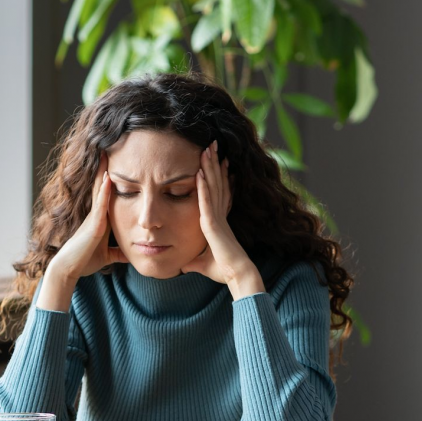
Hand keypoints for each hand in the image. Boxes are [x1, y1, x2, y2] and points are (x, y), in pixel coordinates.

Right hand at [40, 153, 127, 307]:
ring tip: (107, 152)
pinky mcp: (93, 226)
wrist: (70, 269)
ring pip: (99, 190)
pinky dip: (104, 191)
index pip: (107, 194)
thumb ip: (118, 252)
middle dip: (106, 168)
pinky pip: (100, 205)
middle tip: (109, 147)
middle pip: (101, 186)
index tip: (118, 162)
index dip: (110, 178)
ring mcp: (94, 218)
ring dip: (104, 172)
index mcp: (100, 219)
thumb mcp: (107, 255)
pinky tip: (108, 178)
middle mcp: (96, 214)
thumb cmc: (85, 261)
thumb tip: (132, 254)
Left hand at [180, 140, 264, 298]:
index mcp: (218, 220)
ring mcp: (216, 217)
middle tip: (211, 144)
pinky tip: (200, 172)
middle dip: (213, 163)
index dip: (217, 175)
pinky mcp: (212, 224)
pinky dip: (204, 186)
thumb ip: (194, 260)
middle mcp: (219, 214)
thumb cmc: (224, 270)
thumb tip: (184, 264)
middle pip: (216, 183)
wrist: (237, 275)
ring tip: (207, 148)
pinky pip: (206, 201)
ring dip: (209, 167)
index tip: (216, 160)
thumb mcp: (203, 263)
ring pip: (213, 187)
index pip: (217, 192)